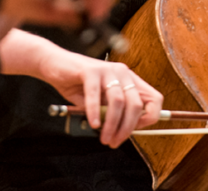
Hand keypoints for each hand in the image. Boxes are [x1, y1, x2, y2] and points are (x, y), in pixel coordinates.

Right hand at [40, 51, 162, 146]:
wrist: (53, 65)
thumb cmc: (76, 84)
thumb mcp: (100, 101)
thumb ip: (112, 111)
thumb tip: (124, 131)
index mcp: (129, 79)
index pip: (155, 99)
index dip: (150, 117)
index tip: (136, 131)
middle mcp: (122, 72)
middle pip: (136, 104)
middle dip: (127, 128)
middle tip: (115, 142)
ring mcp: (107, 69)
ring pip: (118, 102)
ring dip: (112, 125)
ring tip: (103, 138)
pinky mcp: (90, 70)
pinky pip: (96, 96)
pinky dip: (94, 113)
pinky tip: (93, 124)